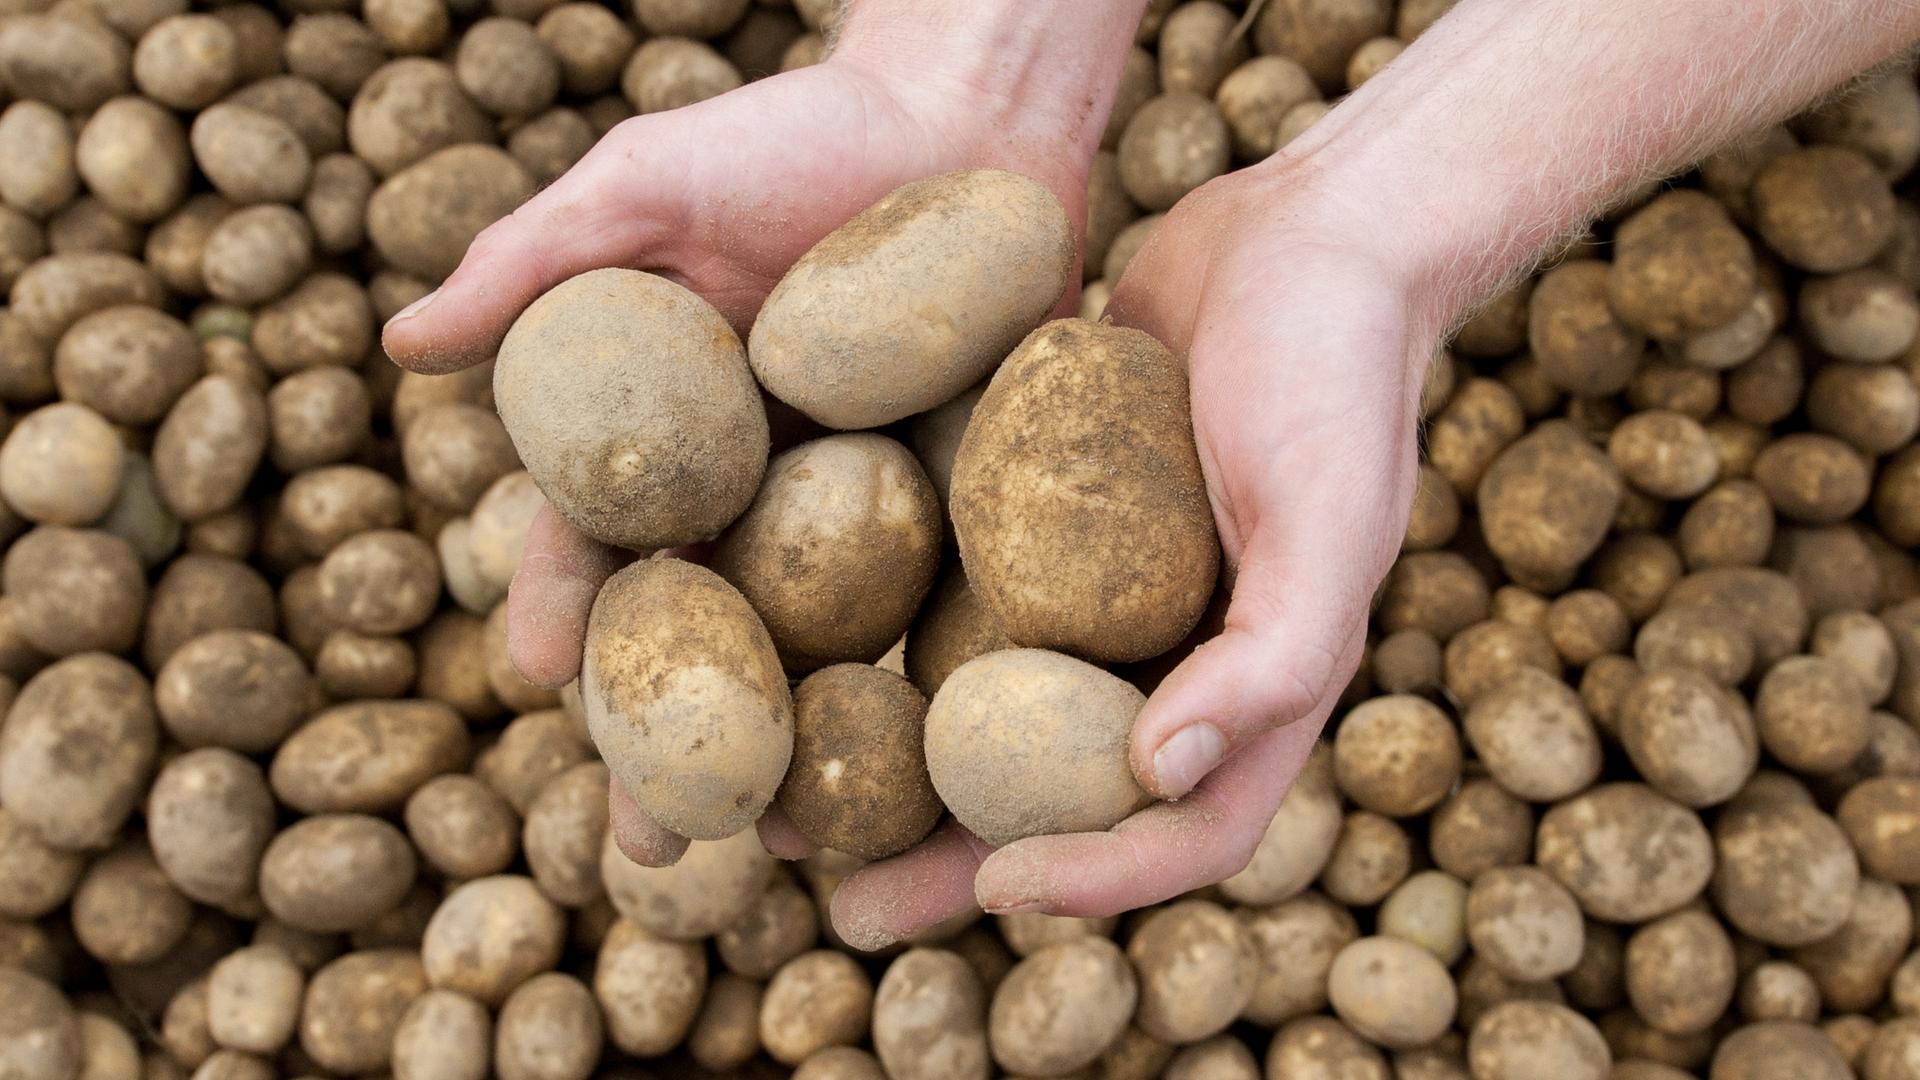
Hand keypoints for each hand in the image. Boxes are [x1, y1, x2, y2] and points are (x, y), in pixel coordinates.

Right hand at [383, 52, 1096, 866]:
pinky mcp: (972, 514)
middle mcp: (760, 496)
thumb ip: (531, 264)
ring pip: (819, 656)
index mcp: (669, 440)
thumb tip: (399, 345)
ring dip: (795, 757)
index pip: (599, 544)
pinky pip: (945, 615)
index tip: (534, 680)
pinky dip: (927, 697)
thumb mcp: (646, 186)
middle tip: (651, 845)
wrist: (968, 116)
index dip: (563, 613)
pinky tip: (920, 780)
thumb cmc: (794, 134)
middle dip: (673, 742)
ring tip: (784, 852)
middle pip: (706, 636)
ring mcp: (865, 516)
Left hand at [830, 157, 1443, 945]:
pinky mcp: (1036, 529)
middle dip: (954, 861)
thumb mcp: (1332, 511)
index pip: (1182, 831)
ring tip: (789, 810)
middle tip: (845, 908)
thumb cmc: (1335, 371)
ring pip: (987, 716)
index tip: (989, 885)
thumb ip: (1272, 652)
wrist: (1297, 235)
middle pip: (1056, 800)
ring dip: (898, 772)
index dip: (1096, 877)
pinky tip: (791, 652)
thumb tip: (1156, 774)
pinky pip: (957, 605)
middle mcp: (1168, 664)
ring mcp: (1097, 601)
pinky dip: (886, 642)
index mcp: (1250, 690)